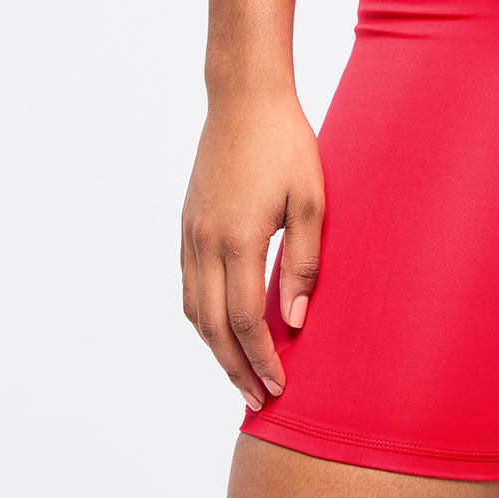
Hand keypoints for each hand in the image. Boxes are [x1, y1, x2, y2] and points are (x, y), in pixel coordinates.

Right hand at [180, 86, 323, 410]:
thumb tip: (293, 322)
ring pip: (193, 310)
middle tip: (258, 400)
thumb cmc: (286, 143)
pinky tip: (220, 328)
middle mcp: (204, 242)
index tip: (278, 386)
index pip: (242, 320)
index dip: (260, 359)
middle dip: (235, 368)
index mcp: (237, 238)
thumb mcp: (312, 200)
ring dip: (214, 349)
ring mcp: (190, 233)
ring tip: (240, 373)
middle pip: (212, 327)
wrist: (243, 97)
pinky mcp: (186, 223)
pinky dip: (201, 317)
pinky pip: (187, 285)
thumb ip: (304, 263)